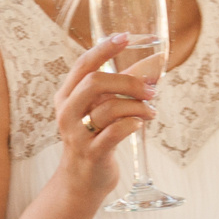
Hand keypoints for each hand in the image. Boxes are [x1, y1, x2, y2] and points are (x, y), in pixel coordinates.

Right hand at [53, 34, 154, 203]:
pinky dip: (134, 124)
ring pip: (110, 107)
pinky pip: (117, 131)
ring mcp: (78, 134)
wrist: (81, 181)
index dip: (104, 48)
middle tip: (150, 90)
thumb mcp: (101, 109)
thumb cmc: (94, 139)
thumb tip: (151, 64)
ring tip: (151, 112)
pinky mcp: (92, 152)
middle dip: (128, 81)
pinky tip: (140, 125)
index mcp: (67, 96)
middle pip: (95, 82)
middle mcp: (67, 112)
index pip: (82, 65)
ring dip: (138, 106)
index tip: (125, 37)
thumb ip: (121, 87)